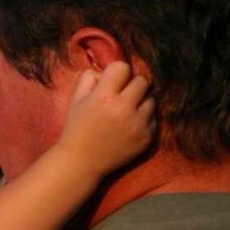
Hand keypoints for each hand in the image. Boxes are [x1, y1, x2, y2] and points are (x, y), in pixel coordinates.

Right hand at [56, 62, 155, 176]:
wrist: (82, 162)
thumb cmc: (77, 128)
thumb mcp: (76, 98)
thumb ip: (90, 77)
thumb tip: (107, 69)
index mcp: (104, 96)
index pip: (123, 67)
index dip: (116, 73)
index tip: (111, 83)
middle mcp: (124, 108)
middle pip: (141, 80)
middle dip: (131, 85)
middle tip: (121, 95)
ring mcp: (138, 124)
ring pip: (151, 99)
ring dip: (140, 101)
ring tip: (127, 110)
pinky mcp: (147, 137)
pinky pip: (153, 117)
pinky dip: (144, 118)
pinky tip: (130, 125)